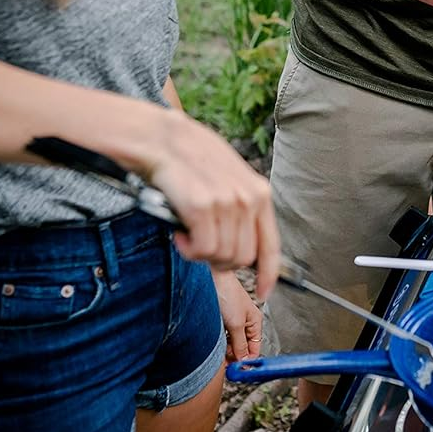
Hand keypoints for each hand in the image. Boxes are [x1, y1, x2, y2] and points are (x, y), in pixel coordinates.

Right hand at [143, 111, 280, 298]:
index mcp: (259, 192)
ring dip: (201, 253)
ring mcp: (227, 203)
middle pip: (243, 258)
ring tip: (188, 233)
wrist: (161, 139)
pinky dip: (188, 249)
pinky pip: (202, 250)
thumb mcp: (229, 178)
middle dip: (221, 262)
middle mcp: (248, 198)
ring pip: (222, 257)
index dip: (268, 275)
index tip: (264, 292)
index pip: (271, 246)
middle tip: (201, 247)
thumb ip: (241, 209)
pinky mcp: (202, 207)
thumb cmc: (191, 158)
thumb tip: (244, 248)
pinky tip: (179, 232)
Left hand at [213, 270, 262, 360]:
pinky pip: (223, 336)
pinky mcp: (222, 319)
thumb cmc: (227, 293)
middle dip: (235, 356)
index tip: (239, 371)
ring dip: (226, 349)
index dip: (248, 360)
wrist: (208, 279)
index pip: (255, 348)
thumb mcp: (236, 324)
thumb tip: (244, 361)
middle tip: (226, 364)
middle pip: (242, 347)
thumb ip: (240, 345)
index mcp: (255, 321)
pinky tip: (215, 343)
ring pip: (231, 343)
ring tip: (219, 351)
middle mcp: (245, 322)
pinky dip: (219, 342)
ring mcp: (233, 321)